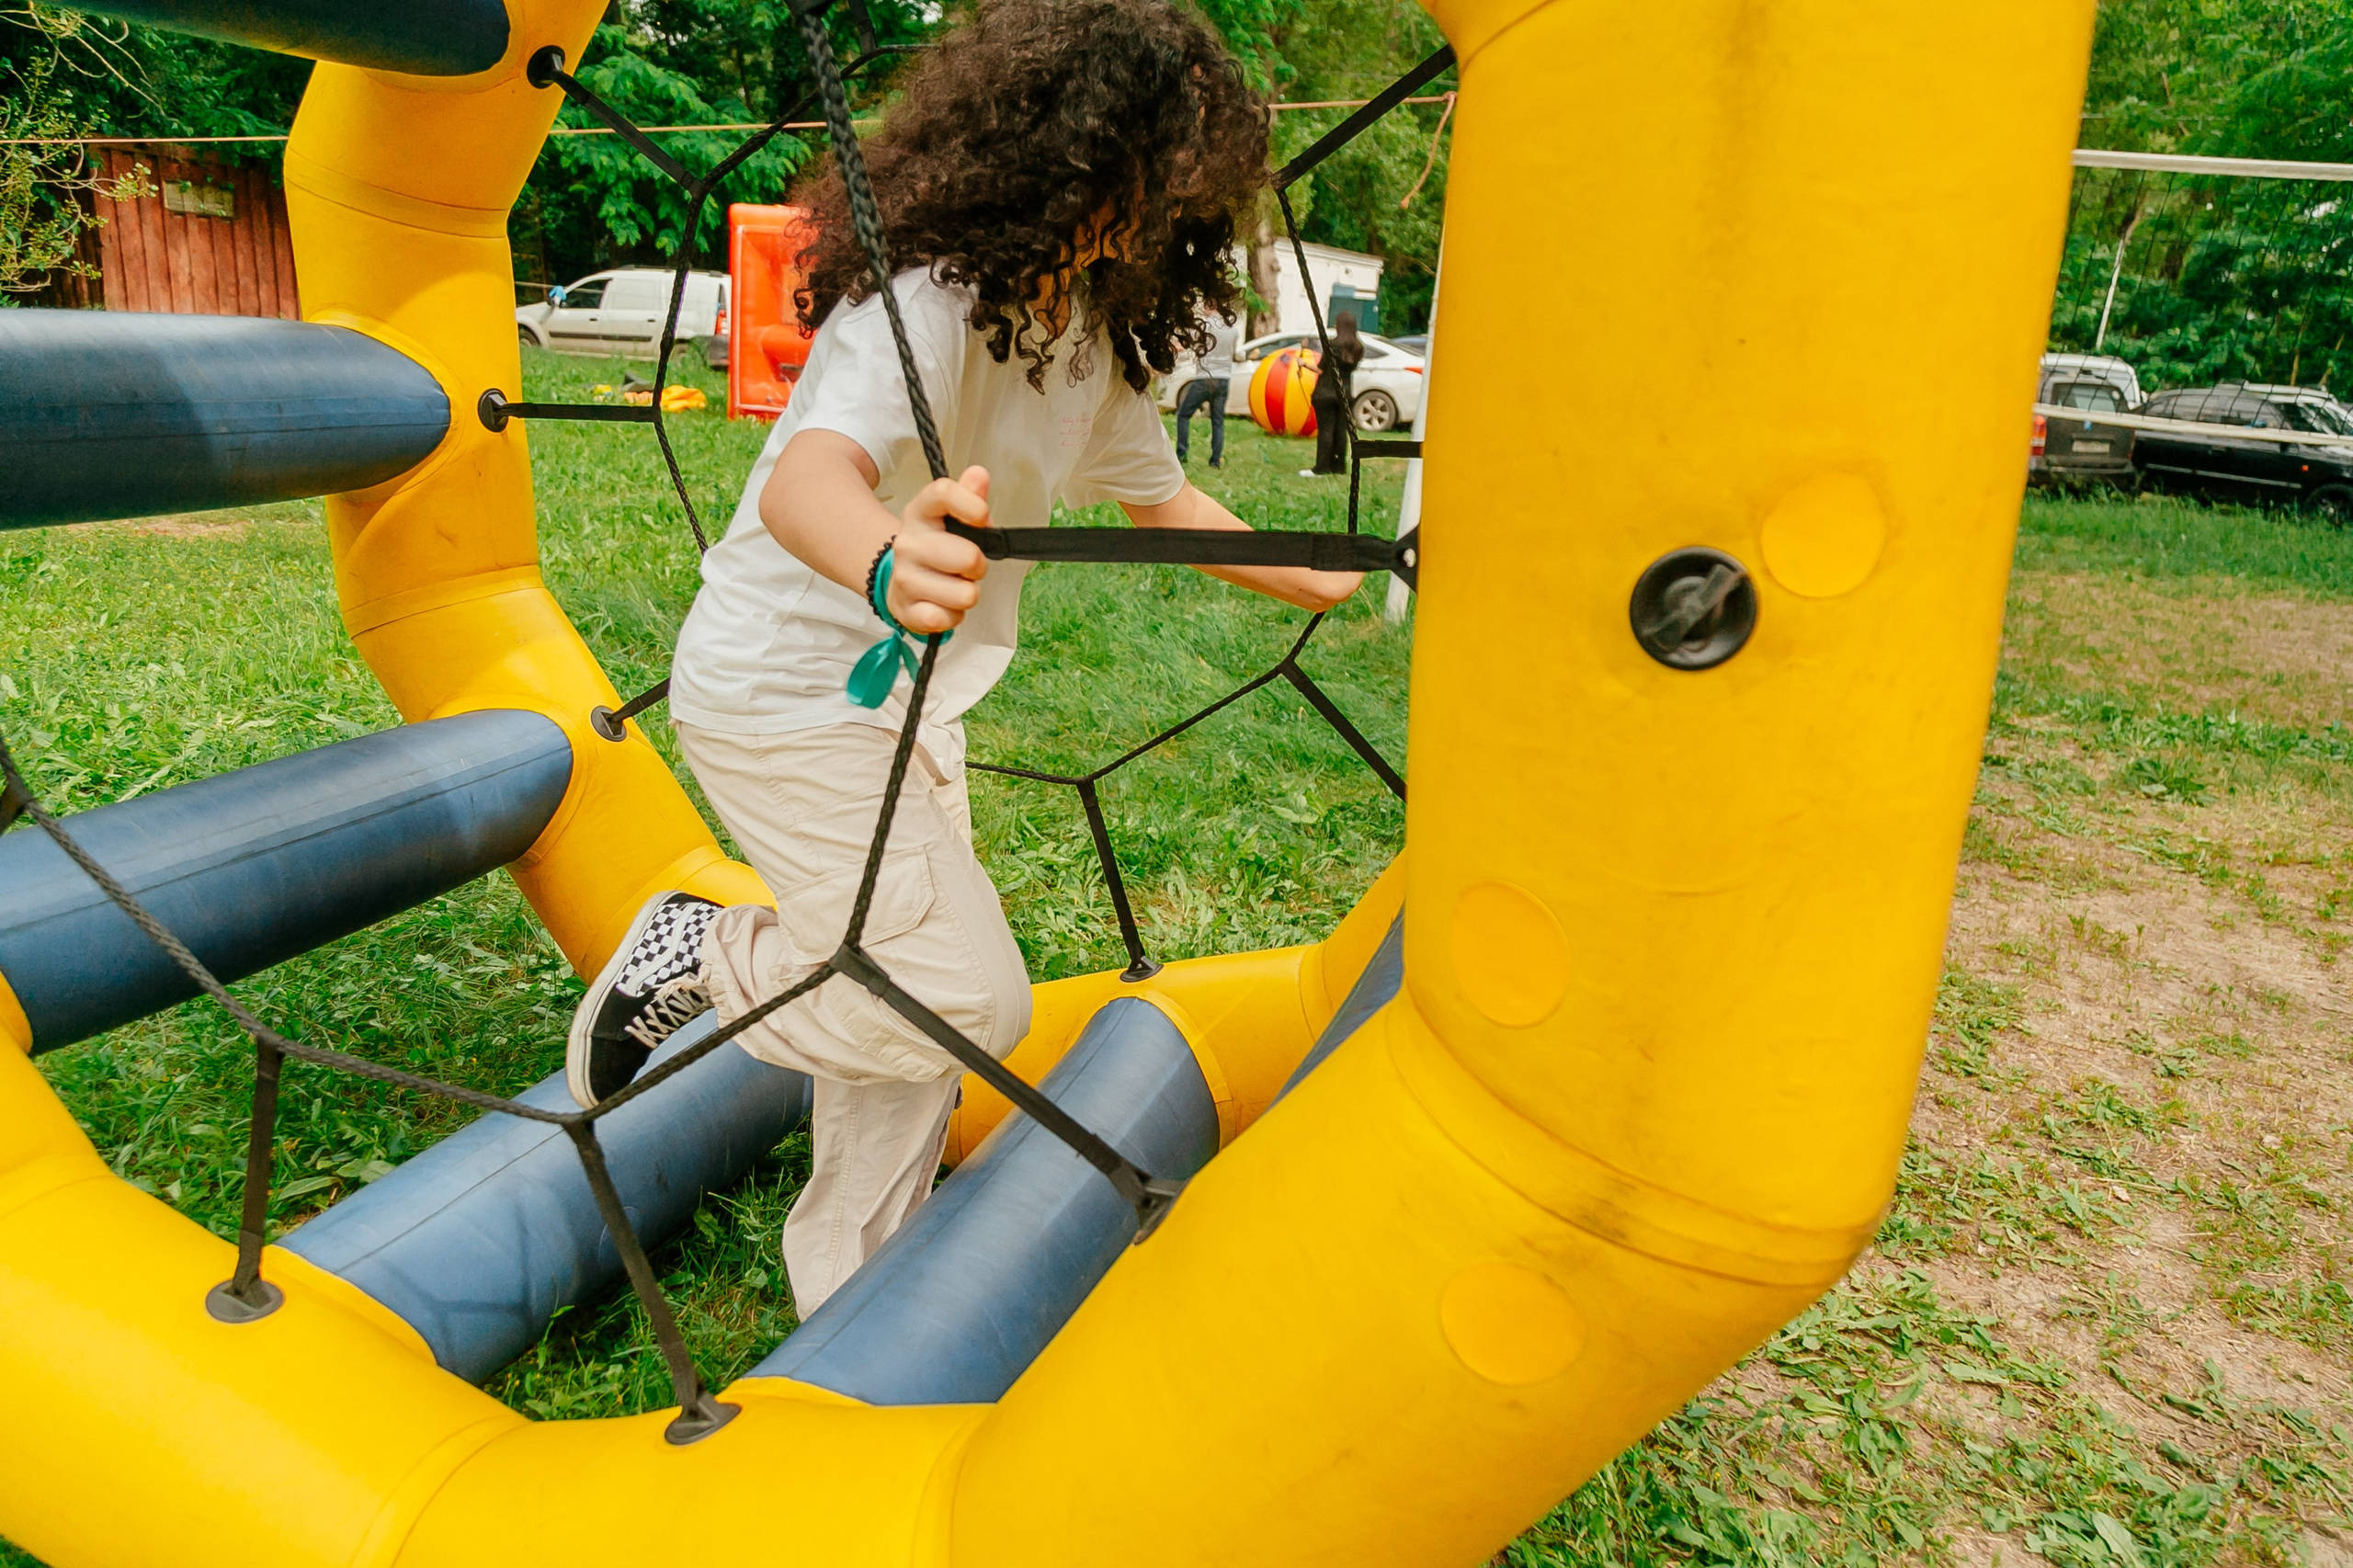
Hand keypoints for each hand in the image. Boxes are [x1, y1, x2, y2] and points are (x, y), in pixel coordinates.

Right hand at [888, 465, 990, 633]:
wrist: (901, 577)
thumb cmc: (938, 545)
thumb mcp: (952, 517)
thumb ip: (970, 496)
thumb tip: (980, 475)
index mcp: (921, 512)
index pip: (943, 493)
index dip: (970, 504)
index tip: (982, 517)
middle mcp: (908, 542)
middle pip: (967, 556)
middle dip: (978, 566)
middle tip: (967, 566)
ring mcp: (904, 577)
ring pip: (965, 594)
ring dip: (967, 594)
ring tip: (954, 586)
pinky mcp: (904, 609)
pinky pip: (946, 619)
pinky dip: (953, 616)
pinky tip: (943, 605)